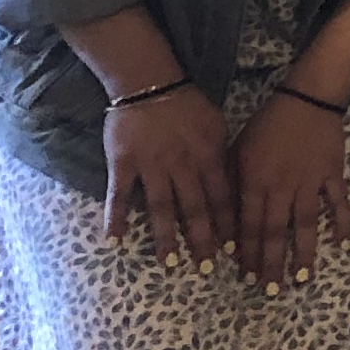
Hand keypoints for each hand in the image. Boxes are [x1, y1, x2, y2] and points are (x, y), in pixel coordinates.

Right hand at [101, 86, 235, 263]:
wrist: (149, 84)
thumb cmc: (187, 105)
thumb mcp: (216, 127)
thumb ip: (222, 157)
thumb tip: (234, 186)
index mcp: (208, 156)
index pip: (221, 196)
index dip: (227, 223)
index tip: (233, 248)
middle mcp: (182, 165)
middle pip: (194, 208)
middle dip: (202, 239)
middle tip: (206, 266)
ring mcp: (151, 166)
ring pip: (161, 207)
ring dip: (166, 237)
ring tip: (169, 262)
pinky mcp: (123, 164)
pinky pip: (119, 195)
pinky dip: (116, 218)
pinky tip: (115, 241)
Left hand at [233, 94, 349, 292]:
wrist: (306, 100)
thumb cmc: (267, 124)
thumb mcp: (237, 148)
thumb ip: (231, 180)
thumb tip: (223, 215)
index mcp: (255, 181)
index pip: (249, 224)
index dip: (247, 251)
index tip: (245, 274)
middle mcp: (282, 187)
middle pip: (276, 232)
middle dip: (271, 262)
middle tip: (269, 289)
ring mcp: (310, 183)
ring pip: (306, 224)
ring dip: (304, 252)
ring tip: (303, 277)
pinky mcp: (332, 175)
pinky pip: (338, 203)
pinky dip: (341, 222)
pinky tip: (342, 242)